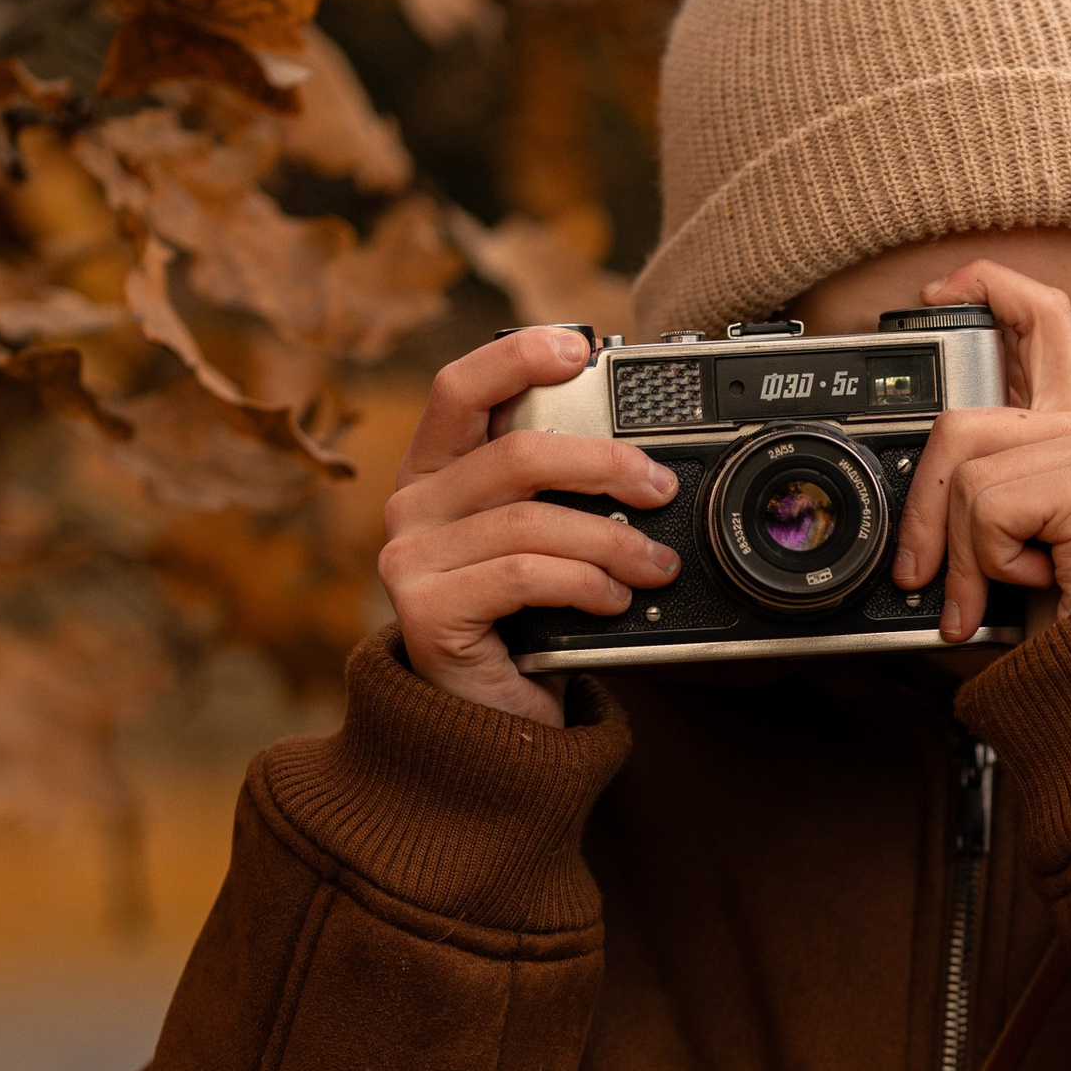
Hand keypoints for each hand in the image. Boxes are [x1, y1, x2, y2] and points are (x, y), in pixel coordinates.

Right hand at [379, 323, 680, 723]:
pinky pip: (524, 574)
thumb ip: (561, 495)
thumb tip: (644, 463)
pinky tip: (614, 598)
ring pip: (529, 519)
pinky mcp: (426, 610)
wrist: (489, 724)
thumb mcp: (541, 543)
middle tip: (659, 486)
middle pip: (514, 453)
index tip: (579, 347)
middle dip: (604, 463)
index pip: (459, 389)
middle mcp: (411, 506)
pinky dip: (585, 582)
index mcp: (434, 472)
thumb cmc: (522, 625)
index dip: (516, 357)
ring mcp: (410, 559)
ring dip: (611, 539)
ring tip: (654, 563)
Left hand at [890, 263, 1070, 640]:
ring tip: (1002, 587)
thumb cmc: (1061, 617)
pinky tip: (1038, 580)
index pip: (1043, 319)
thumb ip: (967, 496)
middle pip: (961, 423)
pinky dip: (992, 564)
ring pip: (968, 479)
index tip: (938, 292)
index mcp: (1070, 428)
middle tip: (925, 575)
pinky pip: (991, 509)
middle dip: (924, 512)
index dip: (989, 286)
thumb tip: (901, 492)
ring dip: (965, 556)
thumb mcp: (1000, 544)